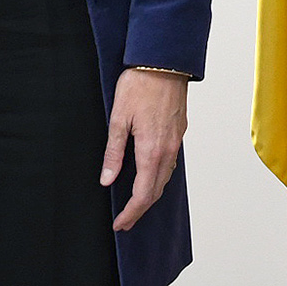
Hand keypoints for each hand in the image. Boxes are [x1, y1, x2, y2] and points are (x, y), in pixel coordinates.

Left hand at [100, 68, 188, 230]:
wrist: (164, 62)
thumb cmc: (139, 85)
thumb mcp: (118, 119)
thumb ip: (113, 152)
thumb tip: (107, 179)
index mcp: (152, 150)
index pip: (143, 193)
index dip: (132, 212)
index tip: (120, 223)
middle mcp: (168, 149)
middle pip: (157, 190)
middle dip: (140, 209)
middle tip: (125, 220)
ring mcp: (176, 141)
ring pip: (166, 177)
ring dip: (151, 194)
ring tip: (136, 202)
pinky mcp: (179, 131)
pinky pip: (171, 162)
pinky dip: (160, 176)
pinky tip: (149, 174)